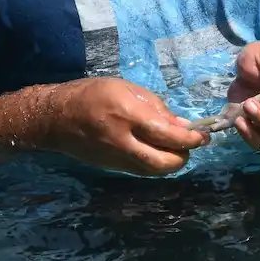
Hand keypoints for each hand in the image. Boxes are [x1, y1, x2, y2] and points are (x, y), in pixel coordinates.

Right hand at [40, 77, 208, 175]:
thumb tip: (182, 126)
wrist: (56, 118)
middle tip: (192, 144)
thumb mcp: (127, 89)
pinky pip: (142, 170)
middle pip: (164, 162)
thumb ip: (157, 108)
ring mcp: (117, 158)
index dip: (191, 139)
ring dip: (172, 163)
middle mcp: (124, 141)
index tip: (203, 135)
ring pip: (154, 171)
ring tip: (177, 148)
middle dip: (185, 156)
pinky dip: (156, 164)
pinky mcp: (112, 168)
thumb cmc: (93, 94)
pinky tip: (158, 151)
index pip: (168, 135)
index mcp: (128, 115)